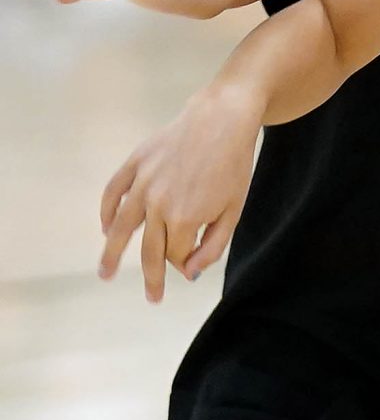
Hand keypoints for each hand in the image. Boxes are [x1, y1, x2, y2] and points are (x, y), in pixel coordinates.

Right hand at [99, 85, 262, 300]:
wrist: (221, 120)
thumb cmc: (233, 168)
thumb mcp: (233, 212)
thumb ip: (212, 246)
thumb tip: (190, 274)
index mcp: (186, 218)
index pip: (178, 255)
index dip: (187, 262)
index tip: (194, 260)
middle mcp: (158, 204)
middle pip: (150, 250)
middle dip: (152, 277)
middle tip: (152, 298)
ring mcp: (143, 183)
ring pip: (122, 227)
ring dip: (112, 254)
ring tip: (105, 273)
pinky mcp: (135, 164)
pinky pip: (114, 193)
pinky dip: (107, 212)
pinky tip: (107, 230)